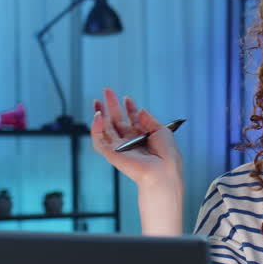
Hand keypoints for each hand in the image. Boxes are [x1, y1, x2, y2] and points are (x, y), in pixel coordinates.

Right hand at [91, 87, 184, 234]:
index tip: (127, 98)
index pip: (134, 121)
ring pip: (105, 130)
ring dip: (100, 114)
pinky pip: (98, 140)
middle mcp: (131, 143)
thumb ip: (150, 120)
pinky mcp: (111, 154)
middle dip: (112, 106)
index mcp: (144, 139)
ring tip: (97, 101)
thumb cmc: (167, 157)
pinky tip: (97, 116)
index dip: (130, 109)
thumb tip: (141, 110)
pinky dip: (95, 128)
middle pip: (117, 122)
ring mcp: (120, 149)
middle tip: (107, 92)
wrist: (162, 172)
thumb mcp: (163, 132)